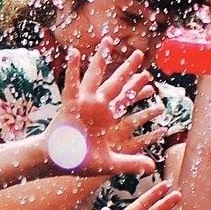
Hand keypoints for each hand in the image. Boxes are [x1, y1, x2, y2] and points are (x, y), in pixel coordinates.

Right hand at [41, 38, 158, 176]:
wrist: (58, 164)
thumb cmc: (80, 163)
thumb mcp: (110, 163)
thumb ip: (131, 163)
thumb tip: (152, 168)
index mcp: (106, 118)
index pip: (126, 98)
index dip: (138, 89)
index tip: (149, 78)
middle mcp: (96, 107)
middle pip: (116, 83)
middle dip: (128, 69)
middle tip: (140, 54)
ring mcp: (83, 103)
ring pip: (95, 76)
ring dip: (101, 59)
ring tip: (108, 41)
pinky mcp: (69, 105)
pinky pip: (71, 84)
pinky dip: (71, 69)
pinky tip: (73, 52)